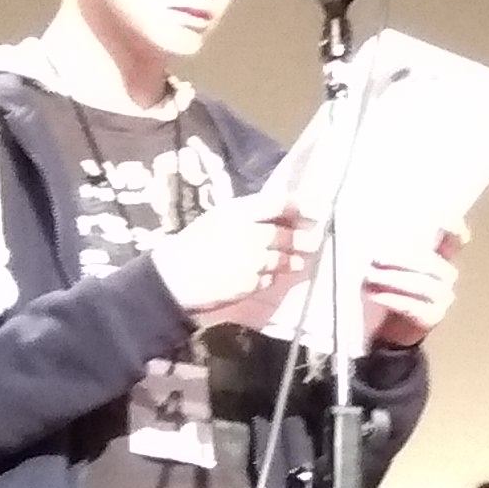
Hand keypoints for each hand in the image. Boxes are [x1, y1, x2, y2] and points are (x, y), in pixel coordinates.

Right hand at [152, 192, 315, 324]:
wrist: (173, 278)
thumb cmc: (192, 244)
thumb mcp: (217, 219)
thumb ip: (247, 216)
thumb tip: (277, 217)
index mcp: (238, 212)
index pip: (278, 204)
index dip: (298, 207)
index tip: (313, 211)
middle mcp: (250, 234)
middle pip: (286, 234)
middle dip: (304, 238)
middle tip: (316, 239)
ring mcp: (252, 260)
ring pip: (284, 259)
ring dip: (294, 260)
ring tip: (300, 260)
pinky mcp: (251, 283)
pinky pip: (270, 278)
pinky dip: (274, 276)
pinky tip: (273, 274)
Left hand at [364, 221, 465, 347]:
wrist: (391, 330)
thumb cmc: (391, 289)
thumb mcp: (394, 266)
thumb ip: (396, 250)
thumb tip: (380, 234)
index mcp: (439, 258)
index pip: (455, 241)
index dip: (454, 231)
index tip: (442, 222)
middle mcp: (446, 277)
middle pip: (431, 264)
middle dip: (402, 260)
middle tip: (376, 260)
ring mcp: (442, 299)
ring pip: (422, 285)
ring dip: (393, 280)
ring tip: (370, 278)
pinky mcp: (432, 318)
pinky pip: (413, 306)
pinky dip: (392, 299)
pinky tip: (375, 295)